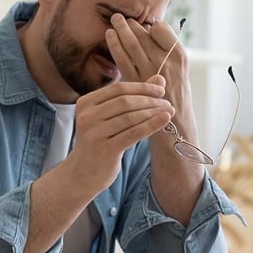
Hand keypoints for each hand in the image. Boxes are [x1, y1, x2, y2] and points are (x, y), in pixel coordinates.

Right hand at [62, 78, 174, 192]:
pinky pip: (133, 133)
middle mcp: (87, 116)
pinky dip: (152, 125)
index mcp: (85, 103)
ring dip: (153, 112)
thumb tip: (159, 79)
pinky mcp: (104, 149)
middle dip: (150, 100)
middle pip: (125, 101)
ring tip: (169, 112)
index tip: (160, 90)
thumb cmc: (100, 141)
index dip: (142, 88)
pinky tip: (165, 120)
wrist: (83, 173)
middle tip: (167, 103)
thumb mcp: (110, 117)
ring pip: (131, 117)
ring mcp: (94, 133)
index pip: (118, 88)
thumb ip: (132, 97)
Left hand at [105, 14, 189, 113]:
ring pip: (132, 44)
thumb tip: (148, 29)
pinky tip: (109, 36)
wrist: (175, 122)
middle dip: (131, 23)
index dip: (151, 25)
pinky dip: (114, 45)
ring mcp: (150, 72)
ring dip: (121, 29)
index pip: (161, 29)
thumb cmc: (176, 93)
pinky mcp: (135, 82)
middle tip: (120, 16)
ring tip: (114, 20)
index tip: (145, 25)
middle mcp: (166, 62)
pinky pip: (122, 59)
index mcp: (179, 55)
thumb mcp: (180, 68)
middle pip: (144, 35)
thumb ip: (167, 50)